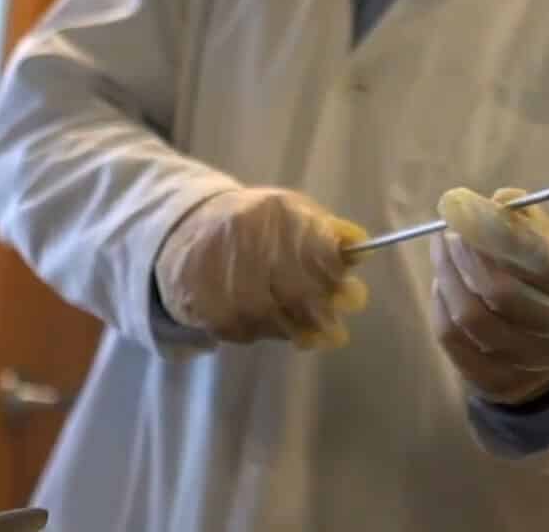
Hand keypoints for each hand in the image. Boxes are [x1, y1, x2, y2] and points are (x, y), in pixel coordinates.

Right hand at [154, 187, 369, 349]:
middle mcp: (244, 240)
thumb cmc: (255, 224)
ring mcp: (219, 273)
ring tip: (316, 336)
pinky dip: (265, 333)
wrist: (186, 230)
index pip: (314, 250)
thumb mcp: (293, 212)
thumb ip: (328, 231)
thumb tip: (362, 249)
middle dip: (321, 313)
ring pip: (270, 317)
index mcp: (273, 213)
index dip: (335, 277)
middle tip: (338, 330)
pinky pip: (244, 330)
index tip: (351, 293)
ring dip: (297, 330)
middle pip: (294, 289)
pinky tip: (274, 326)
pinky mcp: (203, 303)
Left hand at [430, 186, 548, 404]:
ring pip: (470, 316)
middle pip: (500, 291)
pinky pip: (452, 338)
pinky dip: (440, 303)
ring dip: (447, 275)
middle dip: (466, 253)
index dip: (494, 228)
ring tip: (443, 249)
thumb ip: (526, 222)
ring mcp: (531, 363)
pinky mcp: (496, 381)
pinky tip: (443, 282)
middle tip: (449, 230)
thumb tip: (496, 201)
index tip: (459, 202)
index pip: (539, 257)